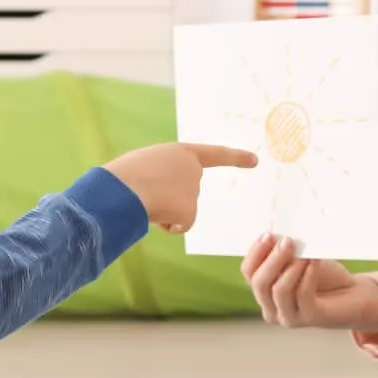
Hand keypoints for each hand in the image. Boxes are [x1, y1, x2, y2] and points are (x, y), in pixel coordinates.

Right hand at [103, 142, 256, 232]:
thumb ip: (161, 174)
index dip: (235, 157)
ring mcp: (194, 190)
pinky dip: (166, 224)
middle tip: (144, 191)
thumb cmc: (123, 175)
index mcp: (181, 151)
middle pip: (184, 192)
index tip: (256, 160)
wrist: (121, 187)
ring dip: (161, 209)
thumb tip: (162, 204)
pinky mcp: (191, 212)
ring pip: (179, 210)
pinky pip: (179, 225)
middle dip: (166, 197)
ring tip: (142, 198)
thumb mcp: (144, 164)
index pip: (214, 155)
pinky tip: (152, 213)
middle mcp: (193, 169)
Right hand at [241, 234, 377, 331]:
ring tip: (305, 252)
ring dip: (292, 266)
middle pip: (259, 283)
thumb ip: (284, 251)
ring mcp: (288, 316)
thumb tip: (274, 237)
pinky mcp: (309, 318)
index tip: (268, 234)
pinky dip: (308, 275)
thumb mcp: (300, 258)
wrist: (353, 295)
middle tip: (288, 241)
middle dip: (272, 259)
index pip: (248, 272)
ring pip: (279, 290)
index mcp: (264, 290)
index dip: (255, 252)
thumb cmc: (323, 275)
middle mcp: (271, 307)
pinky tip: (315, 262)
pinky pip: (302, 295)